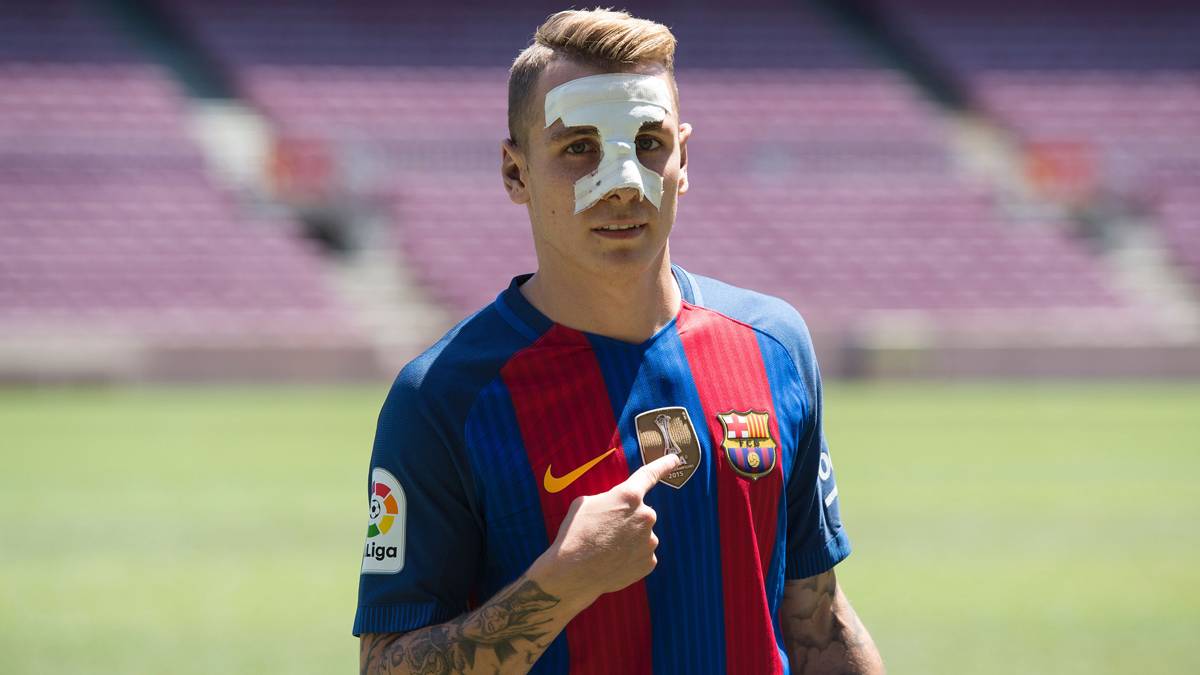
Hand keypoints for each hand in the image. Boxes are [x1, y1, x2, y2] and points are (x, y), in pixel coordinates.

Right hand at [529, 453, 680, 608]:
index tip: (675, 459)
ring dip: (629, 539)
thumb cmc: (575, 533)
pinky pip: (642, 554)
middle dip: (628, 519)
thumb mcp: (585, 503)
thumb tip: (616, 507)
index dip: (664, 465)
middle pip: (641, 512)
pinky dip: (631, 557)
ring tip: (606, 549)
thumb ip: (609, 499)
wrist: (573, 572)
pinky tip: (614, 561)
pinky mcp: (649, 562)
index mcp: (629, 496)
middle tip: (605, 531)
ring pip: (642, 535)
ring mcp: (650, 540)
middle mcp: (646, 515)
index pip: (650, 474)